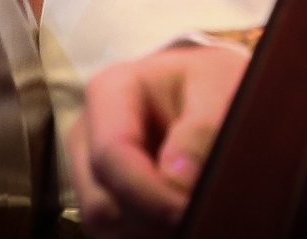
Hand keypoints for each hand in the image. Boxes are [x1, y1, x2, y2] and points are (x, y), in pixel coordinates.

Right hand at [73, 44, 249, 237]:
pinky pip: (112, 235)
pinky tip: (176, 222)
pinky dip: (146, 235)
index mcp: (109, 92)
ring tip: (191, 216)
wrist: (211, 92)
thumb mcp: (219, 87)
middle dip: (150, 219)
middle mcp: (87, 133)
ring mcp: (88, 169)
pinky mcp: (101, 196)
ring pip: (103, 226)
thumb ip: (201, 130)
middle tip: (198, 217)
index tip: (190, 208)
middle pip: (101, 201)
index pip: (111, 155)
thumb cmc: (212, 83)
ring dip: (148, 232)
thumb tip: (177, 182)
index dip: (150, 194)